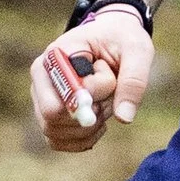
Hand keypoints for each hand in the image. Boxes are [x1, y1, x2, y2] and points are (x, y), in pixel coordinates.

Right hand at [29, 10, 153, 150]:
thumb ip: (133, 81)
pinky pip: (59, 142)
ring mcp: (42, 99)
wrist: (113, 37)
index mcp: (55, 57)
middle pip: (52, 119)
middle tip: (107, 94)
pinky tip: (100, 122)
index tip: (109, 82)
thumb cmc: (122, 39)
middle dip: (89, 115)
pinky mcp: (49, 116)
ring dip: (89, 127)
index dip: (87, 101)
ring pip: (56, 134)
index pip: (57, 97)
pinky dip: (83, 139)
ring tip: (104, 102)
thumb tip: (123, 118)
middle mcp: (42, 78)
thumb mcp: (138, 50)